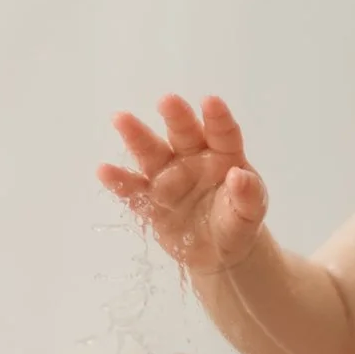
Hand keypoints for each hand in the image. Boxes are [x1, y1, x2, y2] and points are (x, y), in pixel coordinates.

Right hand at [97, 94, 266, 273]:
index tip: (210, 101)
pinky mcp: (150, 201)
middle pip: (183, 134)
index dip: (217, 117)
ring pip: (152, 153)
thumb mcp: (250, 212)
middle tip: (166, 101)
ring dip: (137, 137)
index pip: (222, 133)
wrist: (217, 252)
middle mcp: (193, 159)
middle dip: (176, 117)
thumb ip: (248, 195)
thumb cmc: (237, 222)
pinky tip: (104, 170)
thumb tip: (238, 175)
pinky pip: (133, 190)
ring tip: (121, 119)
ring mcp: (169, 178)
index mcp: (223, 156)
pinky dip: (119, 181)